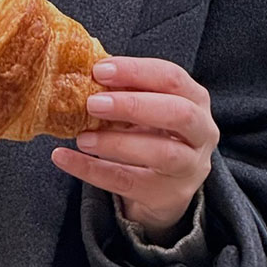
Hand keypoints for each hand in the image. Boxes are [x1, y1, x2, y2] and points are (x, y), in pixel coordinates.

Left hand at [50, 57, 219, 243]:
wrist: (164, 190)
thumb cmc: (152, 136)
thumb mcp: (146, 110)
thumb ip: (126, 92)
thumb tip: (86, 72)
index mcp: (196, 100)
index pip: (172, 78)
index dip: (137, 72)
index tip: (100, 70)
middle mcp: (202, 132)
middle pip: (178, 114)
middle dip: (134, 105)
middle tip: (93, 103)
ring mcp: (189, 167)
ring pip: (161, 153)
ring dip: (117, 143)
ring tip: (81, 137)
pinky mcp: (168, 196)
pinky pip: (128, 182)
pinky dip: (92, 170)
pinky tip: (64, 158)